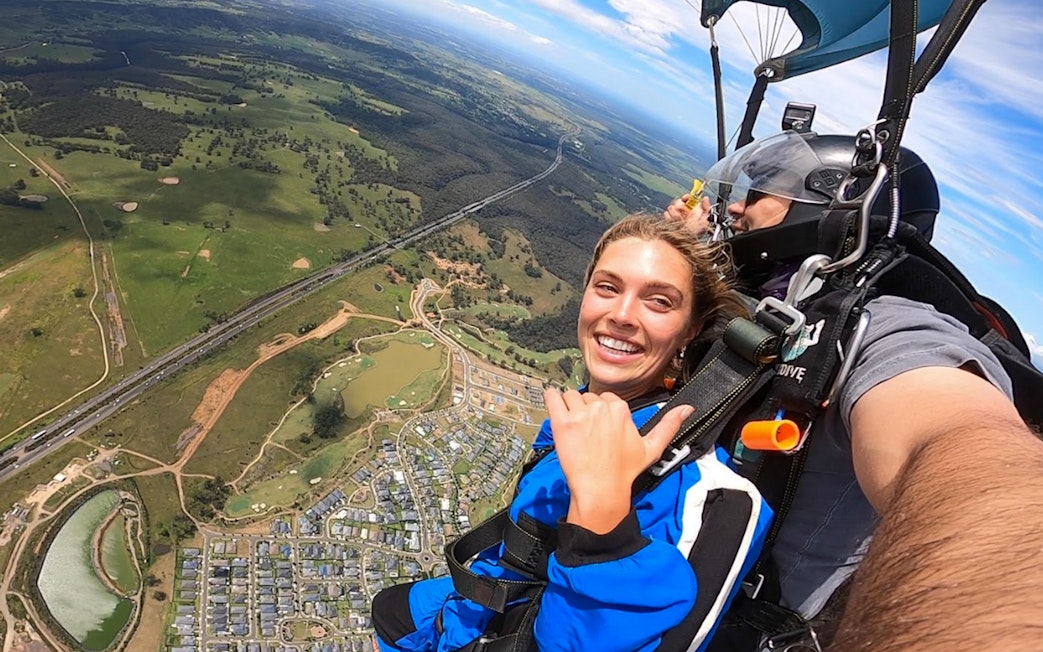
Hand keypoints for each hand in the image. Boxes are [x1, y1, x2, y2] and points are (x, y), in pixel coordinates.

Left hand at [545, 388, 693, 532]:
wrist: (601, 490)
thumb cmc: (624, 471)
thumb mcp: (652, 448)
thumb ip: (669, 425)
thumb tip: (687, 408)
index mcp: (621, 410)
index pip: (606, 398)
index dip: (602, 412)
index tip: (600, 428)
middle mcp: (601, 408)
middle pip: (588, 396)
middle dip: (586, 410)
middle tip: (587, 433)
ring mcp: (581, 415)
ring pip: (570, 396)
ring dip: (569, 407)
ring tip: (573, 428)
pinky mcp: (562, 423)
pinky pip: (552, 397)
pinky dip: (552, 399)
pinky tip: (555, 408)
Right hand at [663, 195, 710, 234]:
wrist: (683, 243)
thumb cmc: (694, 234)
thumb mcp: (705, 221)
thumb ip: (707, 209)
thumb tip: (705, 199)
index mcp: (692, 210)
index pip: (688, 198)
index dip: (687, 197)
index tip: (686, 199)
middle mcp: (683, 212)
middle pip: (678, 201)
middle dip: (681, 207)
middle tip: (684, 213)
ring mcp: (675, 216)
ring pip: (671, 207)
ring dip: (675, 213)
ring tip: (679, 220)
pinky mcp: (667, 220)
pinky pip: (666, 214)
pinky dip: (669, 218)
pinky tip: (674, 222)